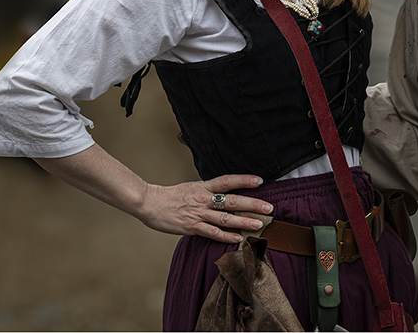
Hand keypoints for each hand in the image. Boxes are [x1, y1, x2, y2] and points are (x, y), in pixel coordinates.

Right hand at [138, 174, 273, 243]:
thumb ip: (208, 191)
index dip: (244, 180)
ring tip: (259, 224)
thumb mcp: (192, 187)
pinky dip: (225, 236)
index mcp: (203, 187)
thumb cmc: (171, 196)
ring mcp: (198, 213)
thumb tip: (225, 193)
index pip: (227, 181)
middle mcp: (203, 199)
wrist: (149, 203)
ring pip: (225, 218)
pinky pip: (212, 232)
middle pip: (232, 200)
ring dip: (243, 222)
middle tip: (269, 208)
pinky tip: (238, 238)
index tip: (260, 180)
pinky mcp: (191, 227)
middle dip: (252, 204)